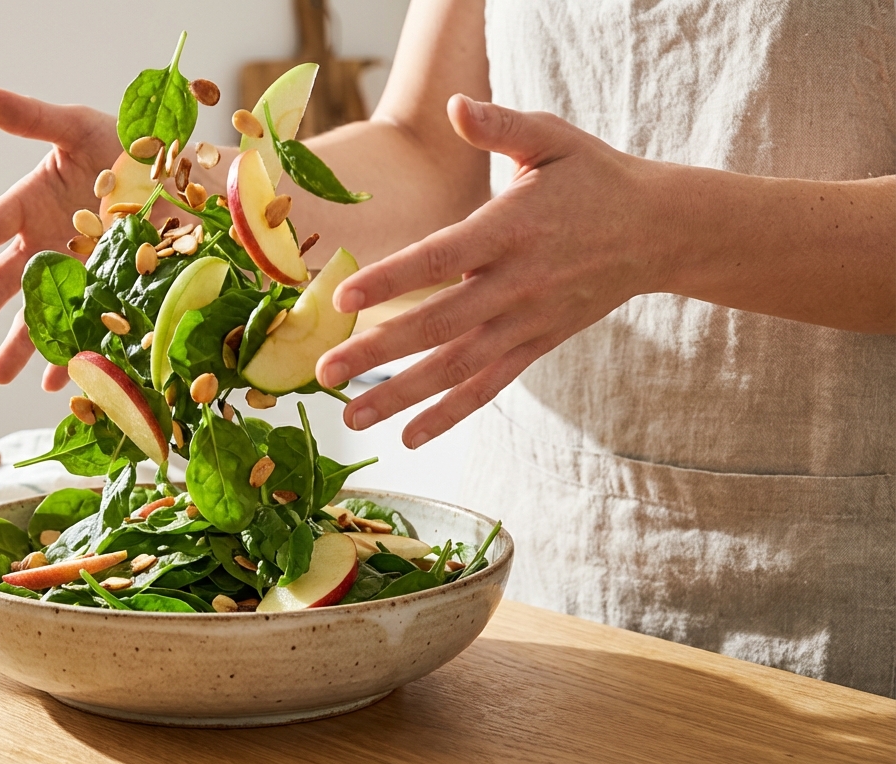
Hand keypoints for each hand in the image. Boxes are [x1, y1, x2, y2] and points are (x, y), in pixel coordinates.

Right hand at [0, 86, 121, 389]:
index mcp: (30, 205)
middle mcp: (46, 246)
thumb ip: (33, 119)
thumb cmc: (126, 144)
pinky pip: (83, 329)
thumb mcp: (80, 127)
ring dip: (18, 347)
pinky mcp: (107, 295)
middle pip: (3, 284)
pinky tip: (56, 382)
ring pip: (38, 315)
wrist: (185, 177)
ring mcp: (76, 275)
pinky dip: (70, 355)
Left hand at [316, 95, 675, 447]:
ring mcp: (527, 322)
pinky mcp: (536, 346)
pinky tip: (407, 436)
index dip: (392, 278)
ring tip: (350, 417)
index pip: (441, 257)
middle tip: (323, 371)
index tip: (343, 296)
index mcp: (511, 228)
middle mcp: (516, 284)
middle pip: (438, 323)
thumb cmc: (594, 177)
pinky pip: (488, 387)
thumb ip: (500, 126)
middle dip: (378, 351)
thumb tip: (453, 105)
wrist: (661, 231)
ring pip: (457, 367)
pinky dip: (449, 414)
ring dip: (401, 395)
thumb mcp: (553, 138)